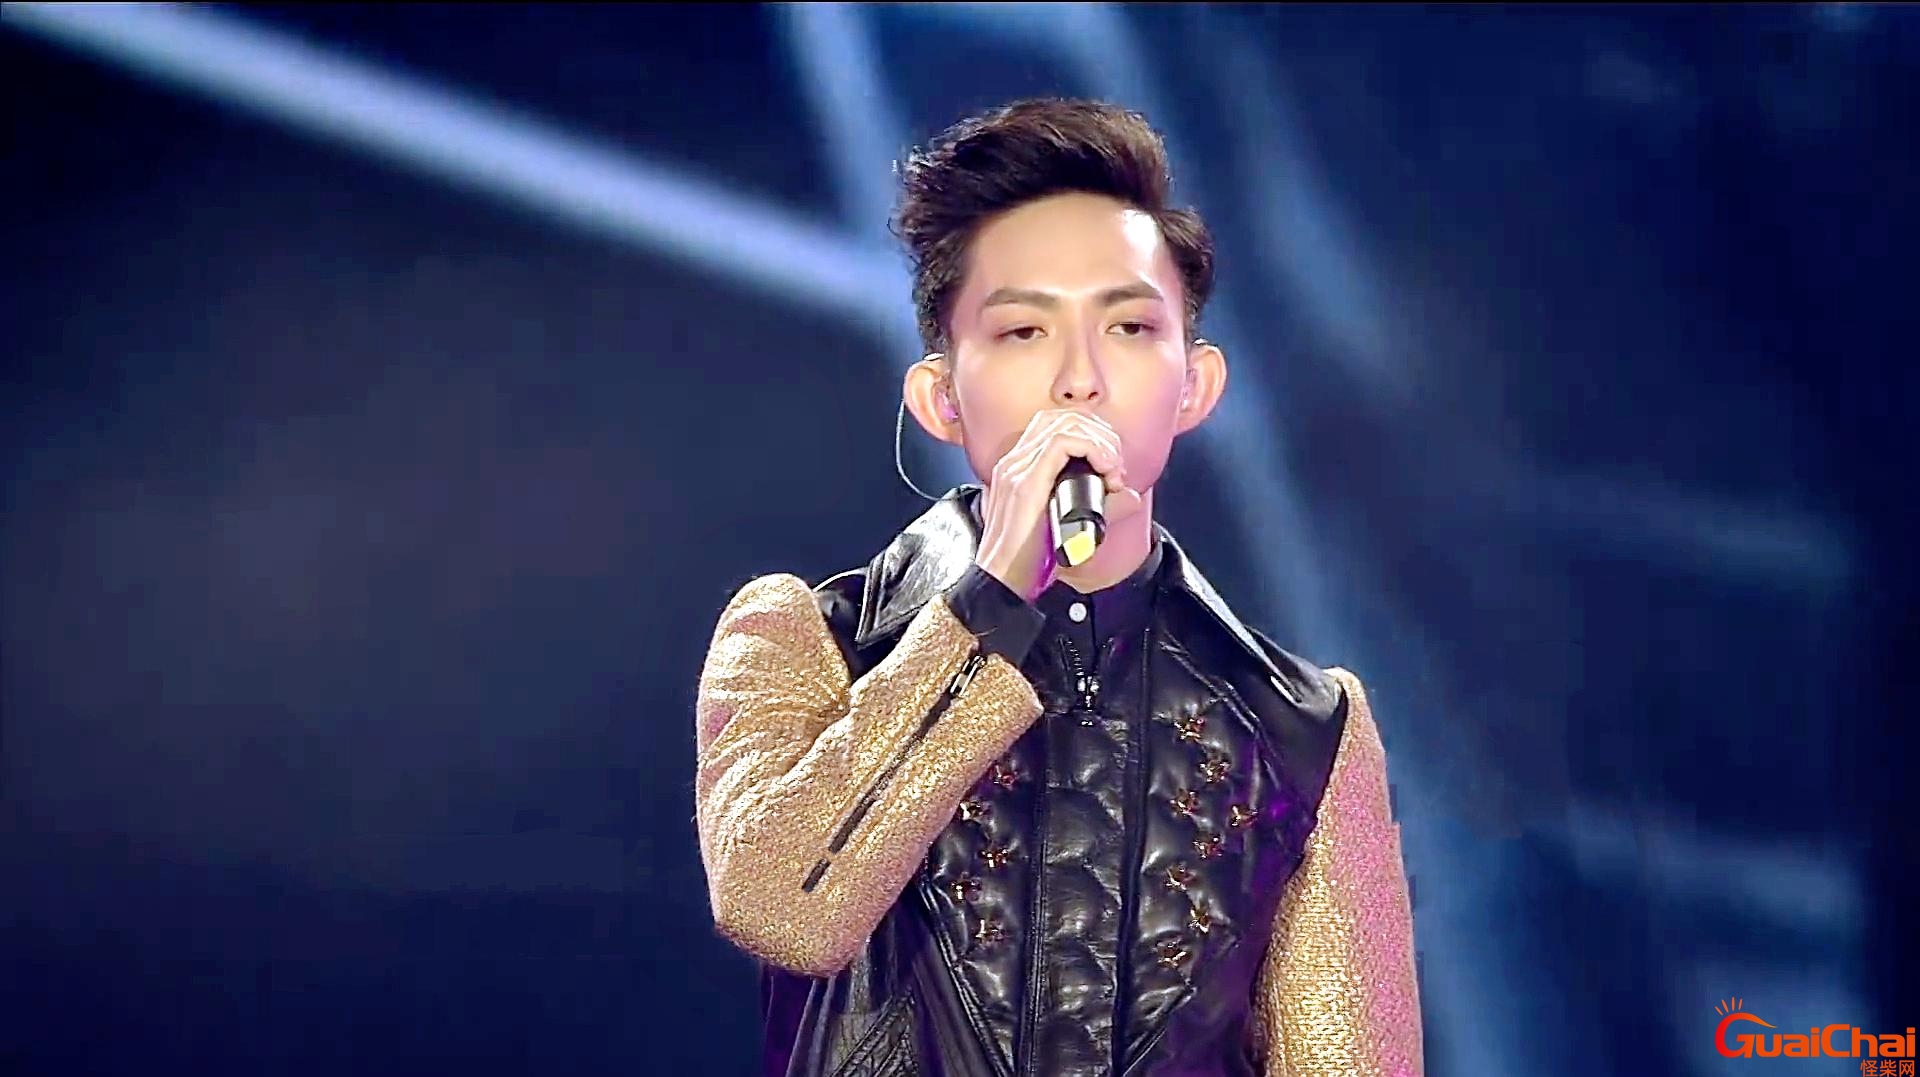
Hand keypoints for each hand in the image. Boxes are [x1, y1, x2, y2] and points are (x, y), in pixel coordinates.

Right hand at [974, 410, 1145, 601]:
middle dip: (1100, 434)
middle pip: (1062, 417)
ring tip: (1113, 467)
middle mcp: (1014, 462)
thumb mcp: (1068, 526)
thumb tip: (1131, 496)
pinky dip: (1092, 449)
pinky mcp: (1025, 482)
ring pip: (1065, 424)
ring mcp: (1016, 469)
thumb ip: (1096, 507)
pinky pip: (1062, 443)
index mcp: (1019, 469)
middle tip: (1117, 465)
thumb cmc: (1030, 561)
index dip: (1093, 435)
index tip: (1112, 467)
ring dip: (1099, 440)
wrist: (1001, 582)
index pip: (1057, 426)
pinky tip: (1106, 469)